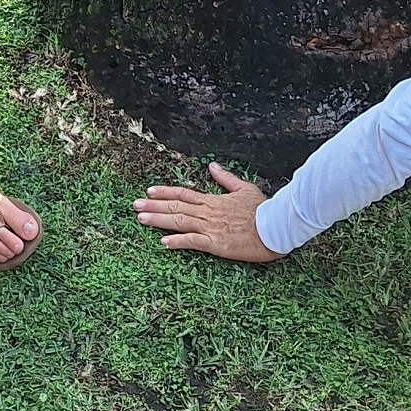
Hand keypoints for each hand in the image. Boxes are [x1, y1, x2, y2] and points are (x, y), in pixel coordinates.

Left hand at [134, 168, 282, 261]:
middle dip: (154, 206)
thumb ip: (226, 178)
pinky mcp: (217, 244)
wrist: (276, 227)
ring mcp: (211, 228)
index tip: (149, 191)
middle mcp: (208, 212)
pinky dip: (177, 241)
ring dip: (159, 220)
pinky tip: (163, 242)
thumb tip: (212, 166)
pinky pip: (193, 241)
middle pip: (176, 207)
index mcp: (214, 200)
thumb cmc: (263, 209)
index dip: (165, 192)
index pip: (184, 194)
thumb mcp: (245, 188)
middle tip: (134, 205)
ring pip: (179, 221)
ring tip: (140, 219)